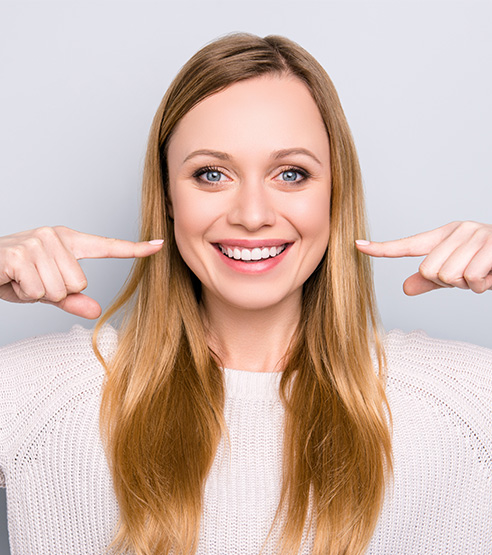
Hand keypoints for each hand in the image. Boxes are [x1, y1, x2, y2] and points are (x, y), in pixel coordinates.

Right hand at [0, 226, 163, 317]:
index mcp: (68, 241)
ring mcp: (38, 242)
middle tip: (33, 280)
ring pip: (60, 289)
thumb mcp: (48, 290)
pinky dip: (23, 293)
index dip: (134, 249)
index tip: (159, 245)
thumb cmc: (14, 275)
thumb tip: (96, 311)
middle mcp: (55, 237)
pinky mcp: (21, 254)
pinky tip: (11, 279)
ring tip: (21, 279)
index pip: (107, 246)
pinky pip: (38, 291)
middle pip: (80, 283)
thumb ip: (72, 299)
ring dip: (37, 293)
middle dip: (54, 292)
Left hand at [355, 221, 491, 295]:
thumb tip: (405, 287)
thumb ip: (432, 281)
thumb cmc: (491, 266)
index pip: (408, 245)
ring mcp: (477, 234)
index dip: (382, 248)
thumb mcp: (459, 275)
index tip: (357, 245)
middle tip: (471, 276)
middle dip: (451, 282)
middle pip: (430, 270)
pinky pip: (472, 276)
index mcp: (446, 236)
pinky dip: (483, 284)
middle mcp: (459, 231)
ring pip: (450, 275)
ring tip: (484, 273)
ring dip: (469, 284)